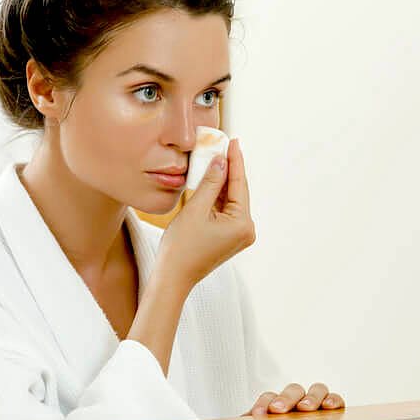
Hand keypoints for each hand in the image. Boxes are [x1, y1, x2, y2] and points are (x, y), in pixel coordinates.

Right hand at [156, 138, 255, 291]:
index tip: (234, 140)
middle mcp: (247, 230)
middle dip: (229, 168)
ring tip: (217, 157)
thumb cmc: (181, 247)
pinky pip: (225, 210)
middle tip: (225, 144)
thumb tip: (221, 161)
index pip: (240, 185)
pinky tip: (211, 178)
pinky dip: (217, 196)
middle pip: (237, 192)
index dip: (235, 160)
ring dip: (222, 181)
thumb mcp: (195, 210)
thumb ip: (210, 183)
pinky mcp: (229, 236)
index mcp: (243, 224)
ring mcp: (239, 234)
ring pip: (230, 200)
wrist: (172, 278)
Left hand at [247, 383, 345, 415]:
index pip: (269, 397)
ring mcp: (316, 404)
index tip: (258, 415)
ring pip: (316, 390)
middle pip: (293, 390)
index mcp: (277, 406)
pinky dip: (333, 400)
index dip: (264, 403)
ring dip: (310, 397)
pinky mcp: (333, 410)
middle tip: (279, 409)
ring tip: (305, 408)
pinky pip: (337, 400)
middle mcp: (297, 403)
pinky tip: (328, 406)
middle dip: (286, 398)